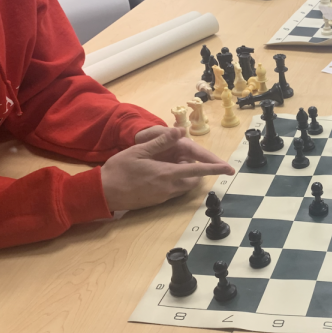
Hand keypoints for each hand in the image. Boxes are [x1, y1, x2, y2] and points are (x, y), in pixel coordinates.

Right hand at [100, 127, 234, 211]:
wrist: (103, 193)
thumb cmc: (119, 170)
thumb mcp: (139, 151)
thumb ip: (161, 142)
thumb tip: (179, 131)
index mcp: (166, 174)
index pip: (197, 170)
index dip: (215, 168)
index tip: (229, 169)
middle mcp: (168, 188)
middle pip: (193, 180)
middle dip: (197, 171)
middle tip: (184, 157)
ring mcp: (163, 197)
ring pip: (184, 187)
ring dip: (185, 177)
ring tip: (171, 163)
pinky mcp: (157, 201)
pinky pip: (173, 191)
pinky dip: (175, 182)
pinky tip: (161, 173)